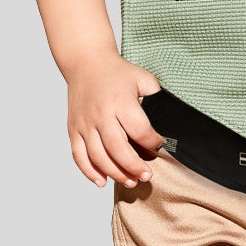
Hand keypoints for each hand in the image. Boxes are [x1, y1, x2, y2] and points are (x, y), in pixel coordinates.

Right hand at [67, 55, 166, 187]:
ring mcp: (84, 123)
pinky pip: (79, 156)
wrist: (86, 63)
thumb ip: (157, 99)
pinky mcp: (73, 129)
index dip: (152, 142)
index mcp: (120, 101)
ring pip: (98, 156)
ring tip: (130, 182)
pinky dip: (89, 172)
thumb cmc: (118, 73)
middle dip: (134, 166)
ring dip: (115, 173)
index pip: (139, 130)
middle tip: (146, 176)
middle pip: (117, 148)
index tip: (159, 144)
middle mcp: (101, 114)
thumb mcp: (143, 79)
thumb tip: (171, 122)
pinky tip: (102, 181)